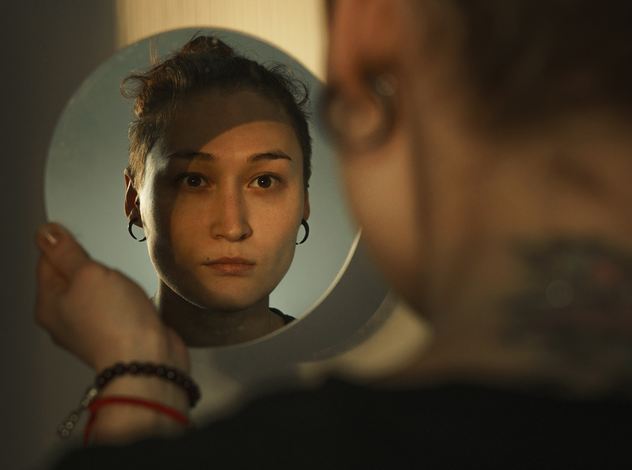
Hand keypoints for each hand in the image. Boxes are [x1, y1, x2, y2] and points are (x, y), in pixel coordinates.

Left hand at [34, 223, 188, 373]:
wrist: (147, 360)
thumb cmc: (116, 323)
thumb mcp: (87, 273)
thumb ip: (66, 251)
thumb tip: (46, 232)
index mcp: (48, 303)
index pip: (47, 260)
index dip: (66, 244)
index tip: (83, 242)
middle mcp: (65, 318)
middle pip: (73, 274)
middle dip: (95, 265)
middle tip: (107, 271)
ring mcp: (90, 326)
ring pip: (98, 289)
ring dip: (114, 282)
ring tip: (123, 290)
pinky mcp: (115, 332)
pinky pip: (116, 304)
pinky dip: (126, 298)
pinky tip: (134, 302)